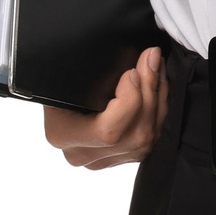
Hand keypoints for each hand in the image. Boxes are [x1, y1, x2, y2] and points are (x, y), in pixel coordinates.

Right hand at [43, 46, 168, 170]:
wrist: (55, 88)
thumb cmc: (59, 74)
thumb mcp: (66, 69)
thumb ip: (89, 66)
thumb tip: (129, 54)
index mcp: (63, 134)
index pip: (108, 132)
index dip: (130, 101)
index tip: (132, 71)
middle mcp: (82, 154)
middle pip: (135, 136)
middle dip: (151, 92)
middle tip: (152, 59)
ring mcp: (102, 160)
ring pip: (147, 139)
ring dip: (159, 99)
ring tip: (157, 67)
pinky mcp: (119, 157)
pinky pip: (151, 140)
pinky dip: (159, 111)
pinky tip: (158, 87)